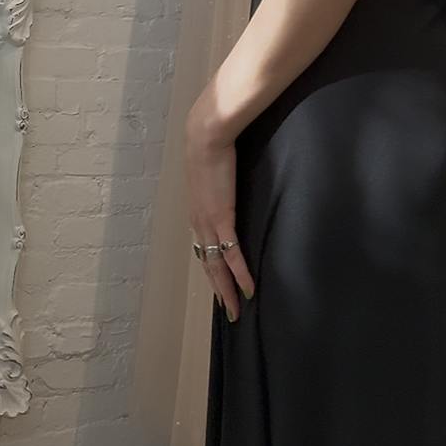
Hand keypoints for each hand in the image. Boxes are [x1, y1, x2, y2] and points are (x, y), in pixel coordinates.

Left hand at [185, 98, 254, 323]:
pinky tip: (249, 289)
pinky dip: (241, 273)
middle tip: (229, 311)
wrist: (207, 133)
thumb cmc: (212, 144)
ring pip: (217, 265)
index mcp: (197, 212)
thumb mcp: (213, 169)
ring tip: (236, 309)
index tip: (221, 288)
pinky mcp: (221, 217)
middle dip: (219, 290)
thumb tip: (230, 181)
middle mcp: (198, 222)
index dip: (213, 271)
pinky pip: (232, 252)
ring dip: (228, 290)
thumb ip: (220, 180)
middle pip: (209, 265)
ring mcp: (208, 222)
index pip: (205, 249)